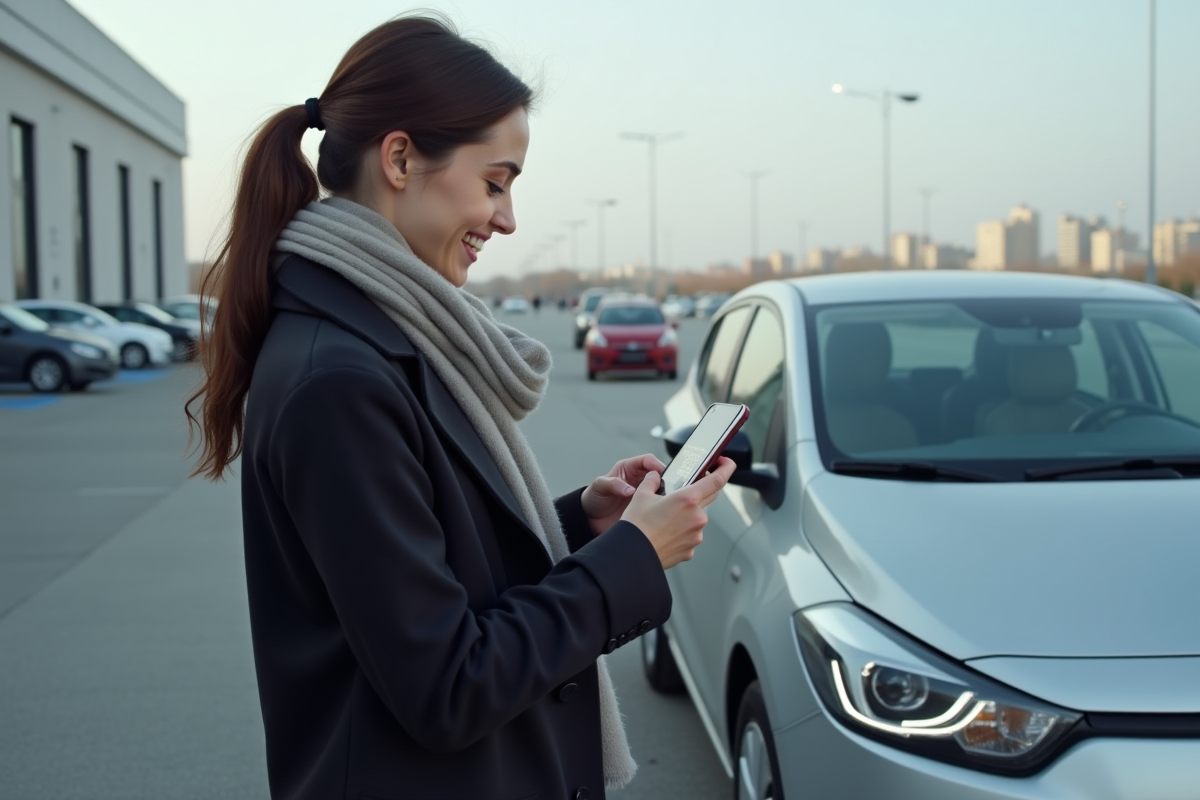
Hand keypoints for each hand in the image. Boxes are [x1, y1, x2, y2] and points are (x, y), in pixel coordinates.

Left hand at [580, 453, 667, 536]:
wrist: (591, 519)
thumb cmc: (594, 498)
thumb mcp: (599, 487)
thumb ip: (613, 484)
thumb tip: (630, 490)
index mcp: (628, 469)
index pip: (647, 460)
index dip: (656, 464)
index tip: (662, 473)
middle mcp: (637, 480)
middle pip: (658, 474)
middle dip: (665, 479)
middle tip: (669, 488)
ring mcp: (642, 494)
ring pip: (660, 489)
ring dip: (665, 493)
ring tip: (666, 500)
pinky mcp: (644, 507)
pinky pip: (657, 505)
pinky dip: (661, 506)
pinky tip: (662, 511)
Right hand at [621, 457, 736, 568]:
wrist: (632, 555)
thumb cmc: (636, 527)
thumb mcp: (641, 495)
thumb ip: (652, 481)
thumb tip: (654, 477)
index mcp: (688, 499)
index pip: (717, 479)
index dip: (725, 468)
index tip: (724, 462)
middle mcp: (697, 517)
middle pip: (709, 497)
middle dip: (700, 490)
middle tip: (684, 490)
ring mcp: (696, 535)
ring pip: (697, 517)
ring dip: (687, 514)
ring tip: (665, 518)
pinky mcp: (691, 549)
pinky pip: (691, 534)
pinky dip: (681, 531)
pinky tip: (665, 532)